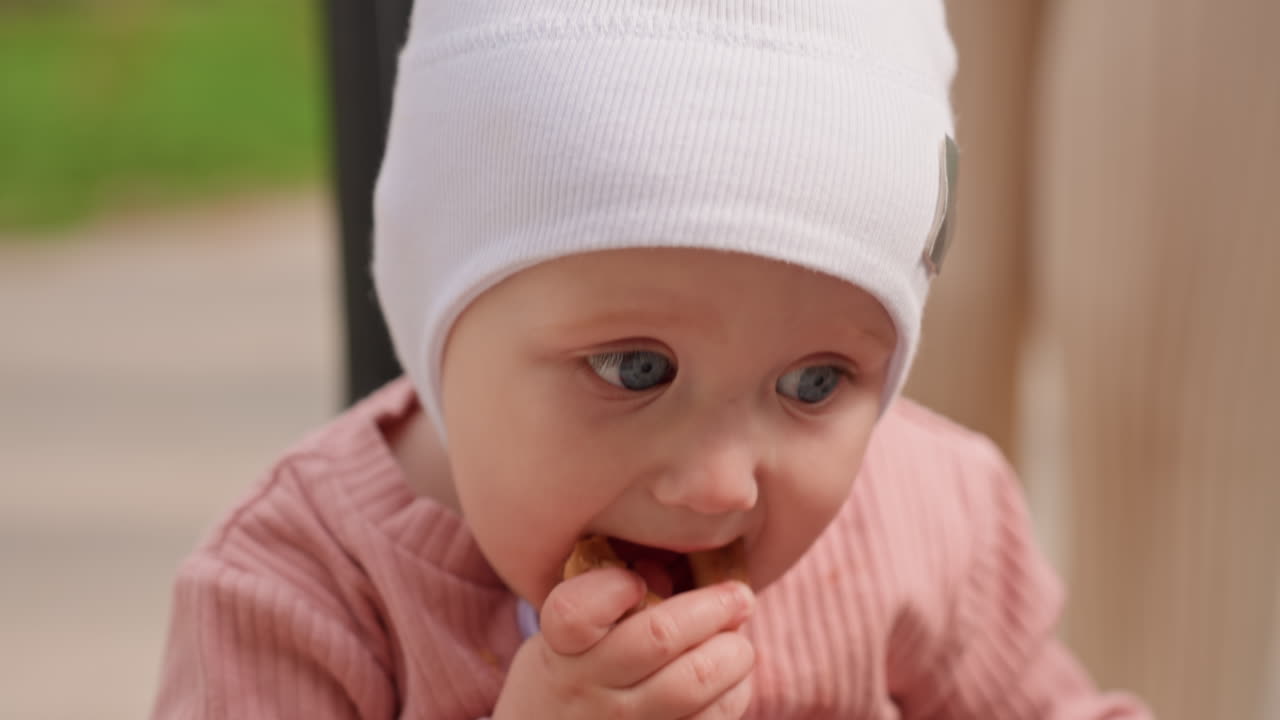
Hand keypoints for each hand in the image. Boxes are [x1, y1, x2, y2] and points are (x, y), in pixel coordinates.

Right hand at [492, 567, 755, 719]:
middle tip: (738, 595)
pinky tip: (733, 677)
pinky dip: (735, 691)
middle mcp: (587, 688)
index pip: (577, 612)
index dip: (614, 587)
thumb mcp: (566, 637)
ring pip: (696, 681)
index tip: (635, 582)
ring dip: (733, 652)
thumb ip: (609, 600)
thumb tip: (668, 572)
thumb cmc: (569, 674)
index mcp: (560, 647)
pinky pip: (713, 718)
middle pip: (659, 638)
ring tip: (737, 641)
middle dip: (712, 607)